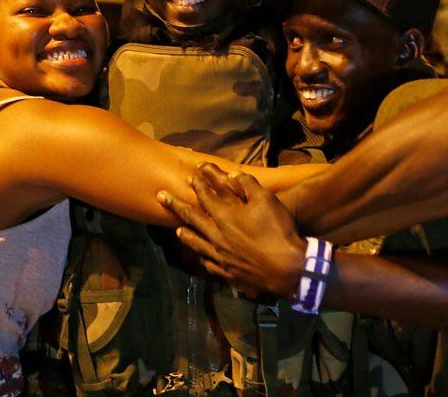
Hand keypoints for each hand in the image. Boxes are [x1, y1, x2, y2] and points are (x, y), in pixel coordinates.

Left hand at [159, 163, 305, 298]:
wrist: (287, 269)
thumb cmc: (277, 231)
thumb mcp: (266, 200)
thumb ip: (247, 185)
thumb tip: (234, 174)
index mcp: (224, 216)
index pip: (205, 196)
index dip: (198, 184)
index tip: (190, 176)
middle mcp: (216, 236)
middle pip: (191, 218)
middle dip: (175, 205)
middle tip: (160, 196)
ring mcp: (219, 256)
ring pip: (196, 242)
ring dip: (185, 233)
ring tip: (177, 229)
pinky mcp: (227, 273)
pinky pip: (208, 262)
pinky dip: (201, 255)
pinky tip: (200, 256)